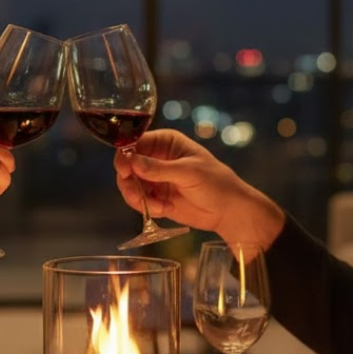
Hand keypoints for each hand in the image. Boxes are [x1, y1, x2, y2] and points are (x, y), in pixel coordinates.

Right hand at [114, 130, 284, 249]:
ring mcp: (155, 178)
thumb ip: (159, 168)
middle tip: (136, 195)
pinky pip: (138, 200)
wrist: (228, 211)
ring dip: (137, 197)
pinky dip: (146, 207)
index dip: (125, 154)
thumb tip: (132, 162)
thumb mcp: (188, 172)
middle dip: (128, 181)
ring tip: (156, 207)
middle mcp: (156, 157)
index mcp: (166, 142)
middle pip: (127, 164)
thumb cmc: (215, 183)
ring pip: (129, 184)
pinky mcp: (156, 197)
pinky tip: (164, 210)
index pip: (136, 142)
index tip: (124, 170)